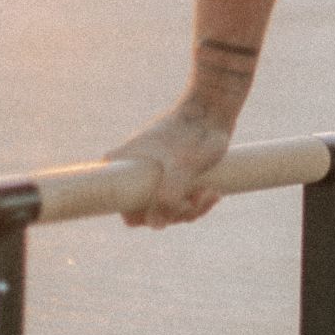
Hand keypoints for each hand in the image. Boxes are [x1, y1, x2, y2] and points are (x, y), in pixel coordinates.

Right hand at [106, 95, 232, 228]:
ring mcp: (153, 177)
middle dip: (175, 212)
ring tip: (209, 192)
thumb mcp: (182, 167)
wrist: (214, 110)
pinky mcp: (172, 179)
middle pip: (147, 213)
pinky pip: (180, 204)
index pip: (120, 205)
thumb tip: (155, 225)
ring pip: (167, 211)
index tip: (166, 206)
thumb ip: (167, 197)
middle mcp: (133, 173)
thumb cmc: (194, 133)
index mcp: (121, 165)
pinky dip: (197, 203)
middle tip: (194, 198)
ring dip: (191, 208)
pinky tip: (214, 193)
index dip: (140, 214)